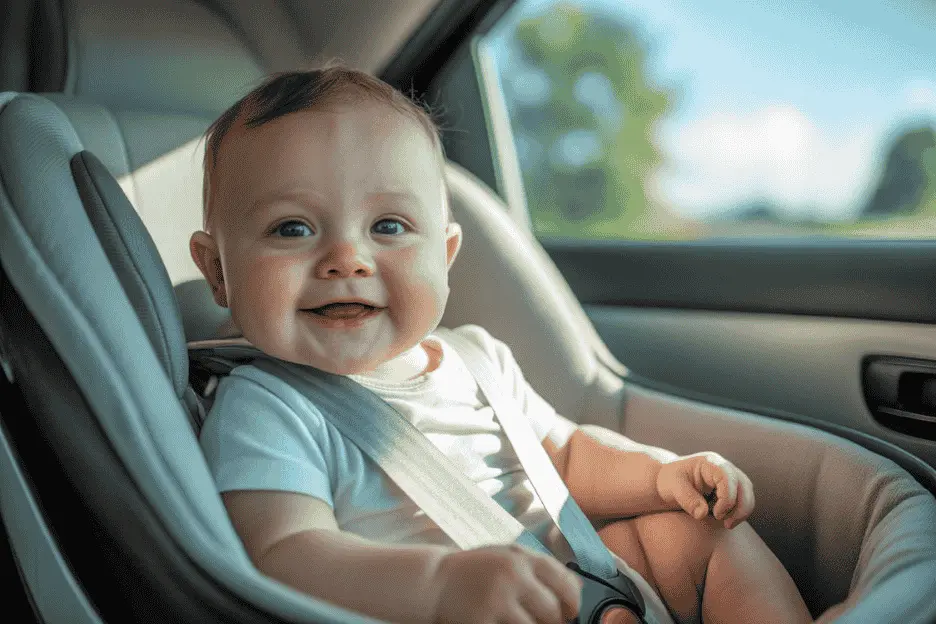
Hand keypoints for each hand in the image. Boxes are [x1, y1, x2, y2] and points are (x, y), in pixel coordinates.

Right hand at [430, 544, 582, 623]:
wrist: (432, 583)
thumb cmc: (473, 571)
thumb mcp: (506, 556)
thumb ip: (539, 567)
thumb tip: (577, 587)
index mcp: (521, 558)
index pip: (565, 583)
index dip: (572, 603)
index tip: (569, 613)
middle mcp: (512, 577)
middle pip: (553, 612)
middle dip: (552, 623)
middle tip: (543, 623)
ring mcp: (496, 601)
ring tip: (517, 621)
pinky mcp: (482, 622)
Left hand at [655, 452, 754, 528]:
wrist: (666, 484)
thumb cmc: (668, 482)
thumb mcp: (671, 487)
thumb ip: (686, 498)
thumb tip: (702, 513)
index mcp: (709, 463)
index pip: (728, 477)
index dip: (727, 498)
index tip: (717, 515)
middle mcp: (722, 468)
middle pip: (744, 485)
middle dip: (740, 507)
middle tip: (726, 524)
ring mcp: (729, 478)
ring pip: (747, 493)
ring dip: (742, 511)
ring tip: (727, 525)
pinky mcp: (731, 489)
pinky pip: (743, 500)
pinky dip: (739, 512)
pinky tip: (726, 522)